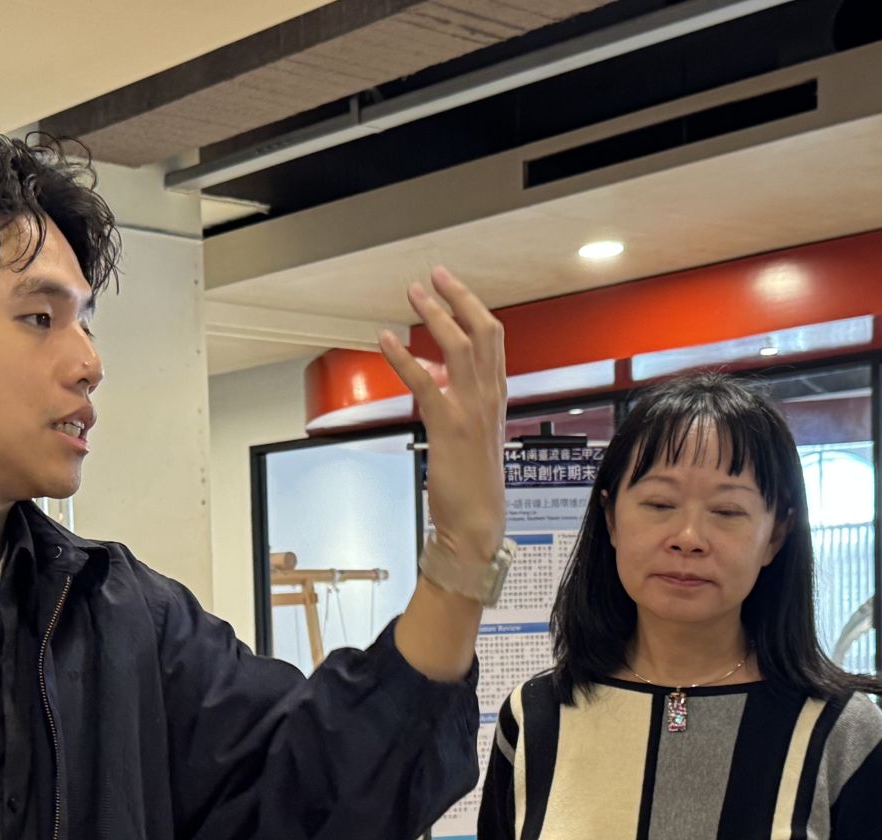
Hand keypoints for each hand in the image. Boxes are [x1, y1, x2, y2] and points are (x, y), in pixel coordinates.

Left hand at [380, 268, 506, 562]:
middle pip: (482, 331)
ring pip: (458, 346)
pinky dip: (403, 357)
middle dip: (458, 297)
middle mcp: (489, 397)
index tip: (452, 287)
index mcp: (496, 398)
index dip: (472, 307)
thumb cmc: (473, 486)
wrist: (477, 523)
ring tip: (413, 293)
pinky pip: (424, 381)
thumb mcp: (474, 436)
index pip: (492, 340)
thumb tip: (436, 380)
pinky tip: (385, 341)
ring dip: (434, 315)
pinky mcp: (448, 426)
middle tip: (434, 274)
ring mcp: (472, 410)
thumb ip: (460, 404)